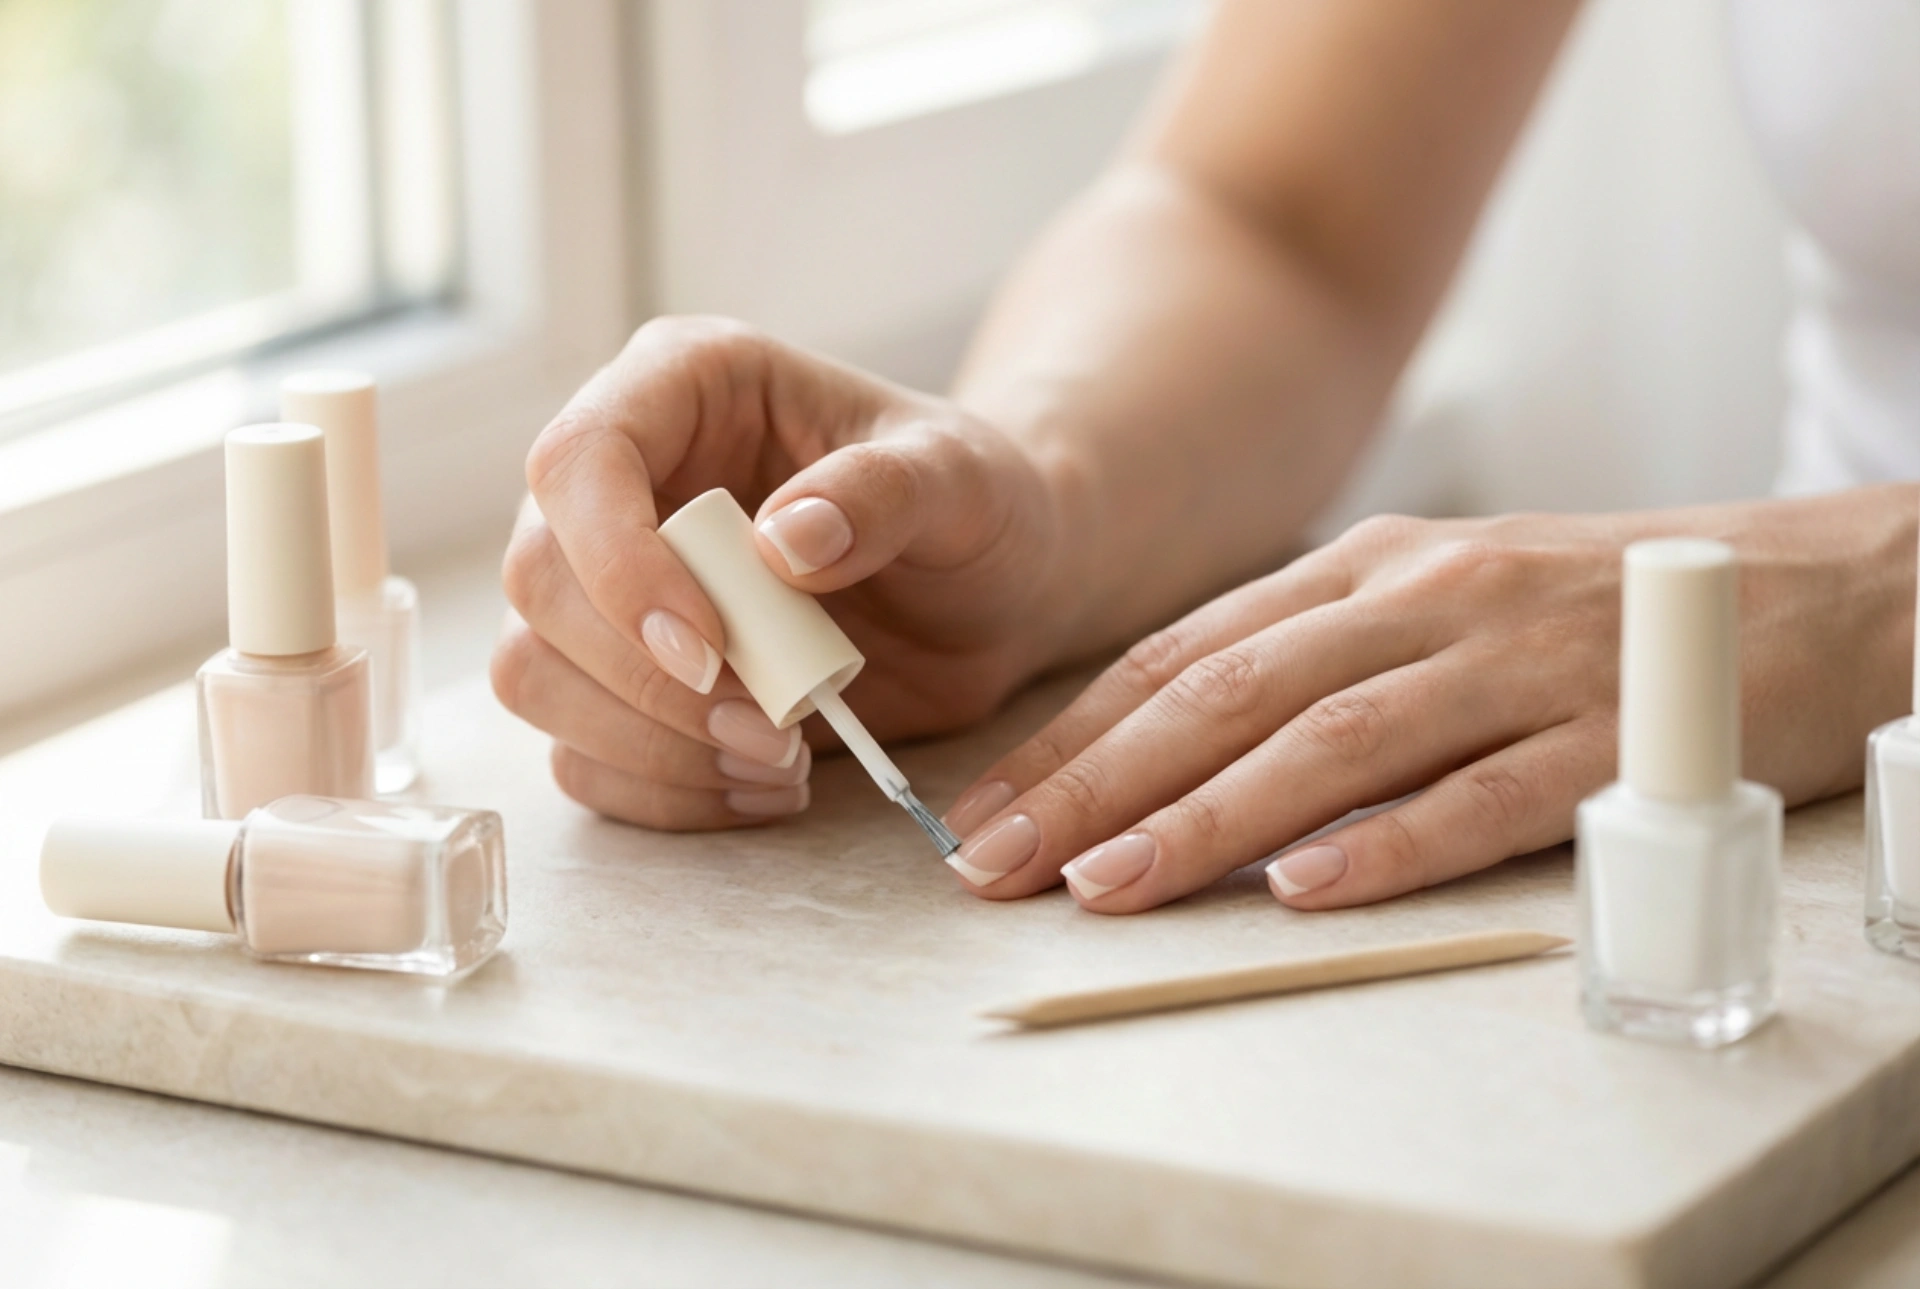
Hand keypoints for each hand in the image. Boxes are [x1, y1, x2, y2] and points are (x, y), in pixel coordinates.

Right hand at [492, 317, 1074, 828]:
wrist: (994, 588)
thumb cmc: (973, 504)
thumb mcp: (962, 479)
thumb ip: (886, 492)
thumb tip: (786, 540)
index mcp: (685, 389)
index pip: (578, 462)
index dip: (620, 565)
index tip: (712, 651)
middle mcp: (626, 483)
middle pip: (539, 583)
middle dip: (644, 681)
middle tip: (774, 732)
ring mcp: (611, 585)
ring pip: (536, 673)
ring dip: (649, 746)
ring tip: (781, 764)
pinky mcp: (626, 680)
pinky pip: (580, 753)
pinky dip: (661, 793)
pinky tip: (762, 790)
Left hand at [941, 488, 1916, 910]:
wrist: (1805, 584)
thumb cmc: (1585, 607)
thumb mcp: (1432, 597)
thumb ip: (1314, 656)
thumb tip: (1169, 749)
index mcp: (1365, 568)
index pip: (1186, 656)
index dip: (1076, 737)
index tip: (987, 812)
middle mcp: (1426, 599)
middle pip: (1231, 696)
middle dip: (1099, 783)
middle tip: (1000, 862)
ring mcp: (1518, 661)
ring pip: (1336, 742)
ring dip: (1211, 817)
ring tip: (1111, 884)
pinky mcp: (1613, 733)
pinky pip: (1490, 795)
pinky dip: (1393, 842)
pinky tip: (1309, 889)